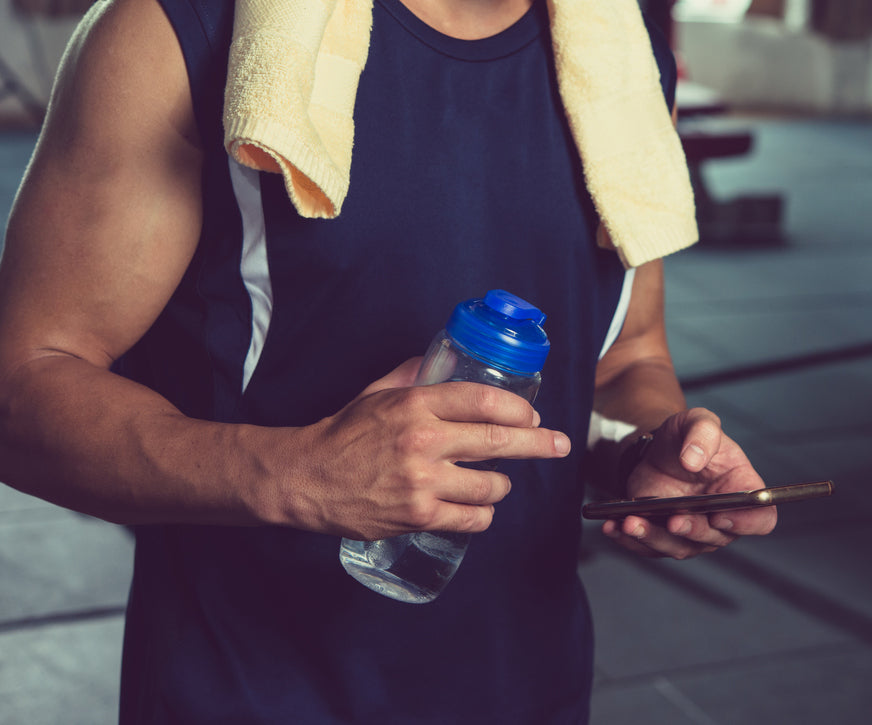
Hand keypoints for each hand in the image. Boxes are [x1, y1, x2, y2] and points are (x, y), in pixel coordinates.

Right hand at [269, 357, 570, 539]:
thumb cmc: (343, 434)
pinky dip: (482, 515)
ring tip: (494, 482)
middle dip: (540, 444)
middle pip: (500, 441)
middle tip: (560, 444)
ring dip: (500, 485)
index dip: (520, 408)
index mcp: (417, 404)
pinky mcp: (418, 516)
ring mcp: (423, 481)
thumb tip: (445, 359)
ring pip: (491, 486)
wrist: (305, 478)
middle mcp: (424, 441)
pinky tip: (477, 508)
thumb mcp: (378, 393)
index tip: (534, 416)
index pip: (486, 400)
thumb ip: (413, 376)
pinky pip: (473, 518)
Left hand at [600, 408, 776, 558]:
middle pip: (714, 538)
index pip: (760, 519)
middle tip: (674, 519)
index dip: (747, 523)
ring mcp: (692, 532)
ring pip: (678, 547)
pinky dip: (630, 539)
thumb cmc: (688, 437)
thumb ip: (702, 433)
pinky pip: (649, 547)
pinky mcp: (663, 535)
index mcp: (742, 490)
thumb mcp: (698, 421)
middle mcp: (722, 518)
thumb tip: (692, 460)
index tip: (722, 515)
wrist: (659, 448)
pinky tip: (613, 527)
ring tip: (631, 522)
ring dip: (654, 538)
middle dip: (692, 530)